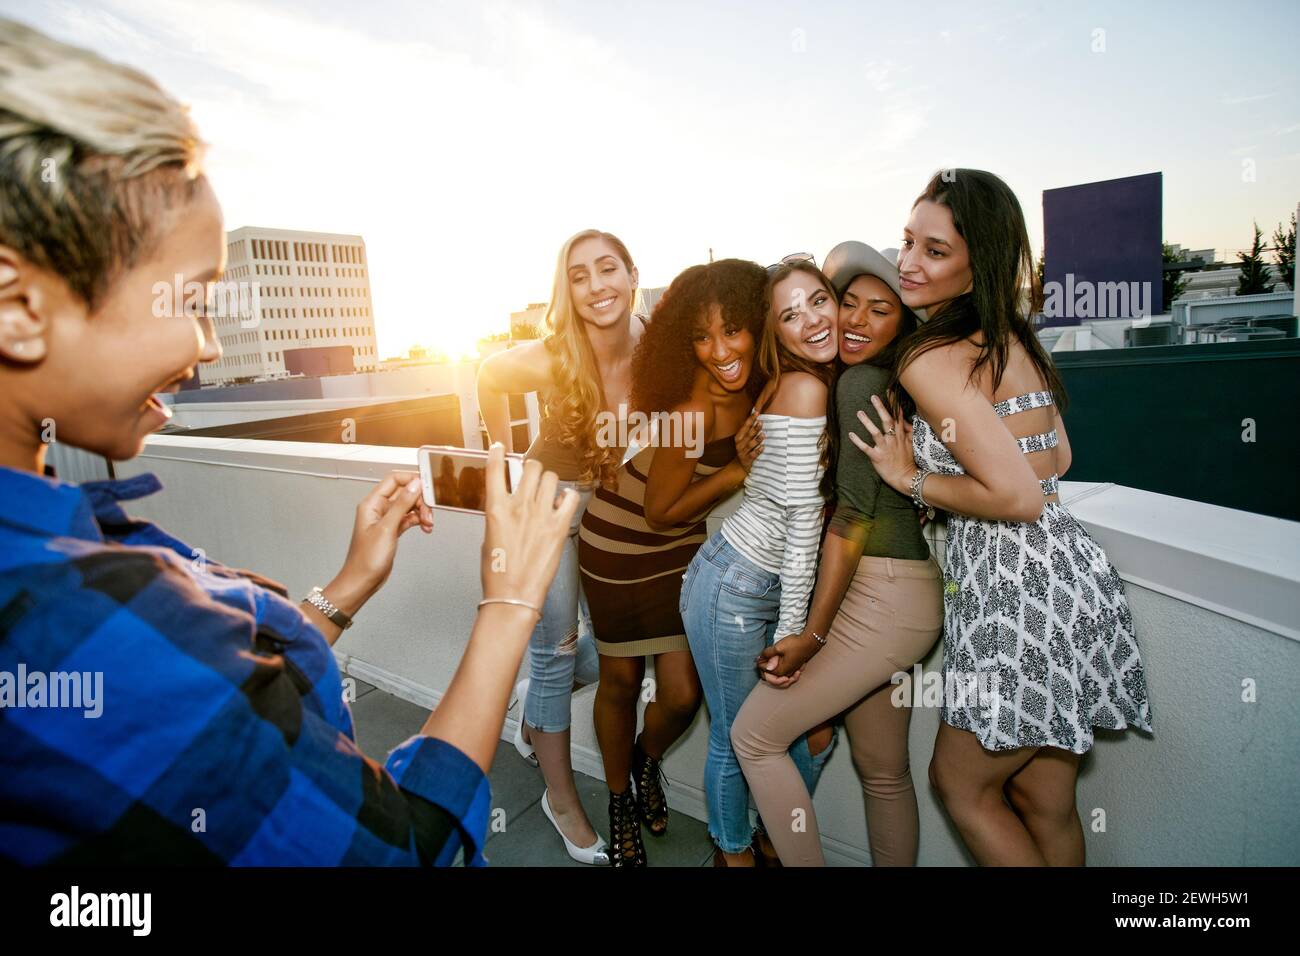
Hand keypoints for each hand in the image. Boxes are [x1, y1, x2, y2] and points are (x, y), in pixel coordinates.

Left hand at [333, 469, 432, 612]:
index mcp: (372, 503)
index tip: (428, 485)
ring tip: (429, 524)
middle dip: (420, 500)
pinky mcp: (392, 530)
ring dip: (422, 512)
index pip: (394, 479)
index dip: (412, 479)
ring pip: (409, 506)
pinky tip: (425, 528)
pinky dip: (419, 521)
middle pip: (404, 492)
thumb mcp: (387, 528)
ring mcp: (386, 519)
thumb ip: (402, 504)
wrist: (362, 581)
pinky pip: (409, 518)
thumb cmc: (366, 559)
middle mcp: (378, 508)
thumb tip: (415, 484)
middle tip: (430, 512)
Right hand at [481, 443, 579, 610]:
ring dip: (549, 482)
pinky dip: (567, 497)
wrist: (513, 595)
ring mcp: (541, 515)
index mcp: (496, 508)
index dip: (497, 453)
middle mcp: (519, 506)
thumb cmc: (497, 571)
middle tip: (531, 477)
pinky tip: (561, 504)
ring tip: (547, 493)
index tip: (500, 447)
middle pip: (531, 467)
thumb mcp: (488, 536)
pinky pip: (570, 497)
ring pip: (550, 477)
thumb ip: (499, 514)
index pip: (496, 469)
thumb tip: (509, 503)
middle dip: (531, 469)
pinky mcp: (558, 527)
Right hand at [734, 408, 764, 471]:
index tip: (757, 413)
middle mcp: (739, 444)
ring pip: (750, 444)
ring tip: (763, 435)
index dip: (751, 419)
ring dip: (757, 439)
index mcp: (739, 437)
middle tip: (761, 423)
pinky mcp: (747, 459)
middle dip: (754, 428)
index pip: (745, 426)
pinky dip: (758, 451)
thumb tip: (756, 416)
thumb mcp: (745, 439)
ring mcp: (743, 452)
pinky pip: (753, 454)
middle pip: (748, 435)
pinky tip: (763, 447)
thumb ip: (749, 429)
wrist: (740, 465)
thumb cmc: (745, 448)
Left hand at [755, 632, 818, 686]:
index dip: (760, 663)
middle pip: (770, 678)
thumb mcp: (778, 647)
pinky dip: (779, 673)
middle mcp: (786, 675)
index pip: (765, 671)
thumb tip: (758, 659)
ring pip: (778, 678)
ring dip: (772, 673)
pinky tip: (777, 664)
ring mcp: (791, 673)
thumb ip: (767, 654)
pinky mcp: (795, 669)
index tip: (760, 655)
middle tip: (763, 659)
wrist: (810, 642)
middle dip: (764, 670)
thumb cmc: (794, 644)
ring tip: (769, 665)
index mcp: (780, 671)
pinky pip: (785, 675)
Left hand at [848, 394, 915, 493]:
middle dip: (880, 408)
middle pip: (887, 420)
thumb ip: (908, 431)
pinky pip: (866, 448)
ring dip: (867, 422)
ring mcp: (885, 448)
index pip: (897, 416)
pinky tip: (851, 434)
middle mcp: (893, 439)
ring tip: (859, 412)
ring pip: (875, 432)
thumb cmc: (908, 461)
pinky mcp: (877, 457)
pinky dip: (858, 441)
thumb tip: (906, 420)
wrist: (906, 477)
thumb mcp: (912, 444)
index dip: (893, 404)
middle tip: (873, 397)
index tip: (889, 392)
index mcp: (900, 435)